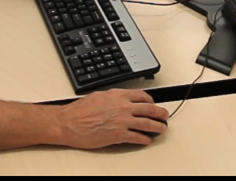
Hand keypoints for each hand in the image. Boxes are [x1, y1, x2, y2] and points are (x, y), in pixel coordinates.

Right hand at [54, 89, 168, 147]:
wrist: (69, 123)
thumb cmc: (79, 110)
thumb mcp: (99, 96)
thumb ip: (113, 97)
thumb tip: (121, 99)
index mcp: (118, 95)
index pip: (142, 96)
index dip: (151, 101)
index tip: (153, 104)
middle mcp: (123, 107)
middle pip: (149, 109)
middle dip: (160, 113)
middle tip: (165, 116)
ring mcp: (122, 121)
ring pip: (147, 124)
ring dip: (158, 127)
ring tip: (162, 129)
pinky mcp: (118, 135)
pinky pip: (137, 137)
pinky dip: (144, 139)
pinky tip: (146, 140)